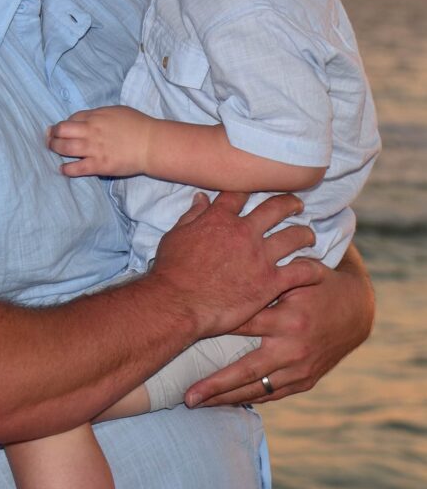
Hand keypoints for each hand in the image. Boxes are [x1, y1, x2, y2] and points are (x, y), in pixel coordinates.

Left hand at [47, 106, 154, 176]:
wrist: (151, 144)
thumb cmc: (138, 125)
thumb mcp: (117, 111)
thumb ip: (100, 115)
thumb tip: (88, 119)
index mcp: (96, 116)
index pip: (72, 118)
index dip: (65, 124)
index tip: (62, 129)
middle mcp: (91, 131)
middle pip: (62, 130)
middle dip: (52, 134)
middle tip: (49, 138)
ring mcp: (94, 148)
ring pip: (65, 148)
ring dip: (55, 148)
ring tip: (52, 150)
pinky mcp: (99, 165)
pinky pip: (76, 168)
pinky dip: (66, 169)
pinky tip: (62, 169)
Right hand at [150, 190, 320, 343]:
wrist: (178, 302)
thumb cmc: (171, 270)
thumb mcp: (176, 235)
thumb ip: (192, 216)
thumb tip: (200, 198)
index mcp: (220, 219)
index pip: (240, 194)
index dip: (250, 188)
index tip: (258, 186)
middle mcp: (244, 232)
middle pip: (275, 208)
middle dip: (289, 203)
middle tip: (296, 204)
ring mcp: (260, 256)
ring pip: (293, 236)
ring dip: (305, 233)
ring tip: (309, 234)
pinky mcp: (270, 282)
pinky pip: (300, 271)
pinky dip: (312, 269)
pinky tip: (318, 270)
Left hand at [183, 245, 374, 406]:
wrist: (356, 309)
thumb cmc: (318, 283)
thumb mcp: (295, 272)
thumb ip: (265, 269)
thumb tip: (223, 253)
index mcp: (290, 319)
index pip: (243, 327)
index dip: (213, 331)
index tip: (185, 337)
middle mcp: (294, 348)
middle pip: (246, 371)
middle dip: (216, 385)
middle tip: (187, 396)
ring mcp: (301, 370)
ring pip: (257, 389)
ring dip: (227, 398)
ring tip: (198, 404)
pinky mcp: (306, 381)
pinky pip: (272, 394)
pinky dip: (248, 398)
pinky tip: (225, 402)